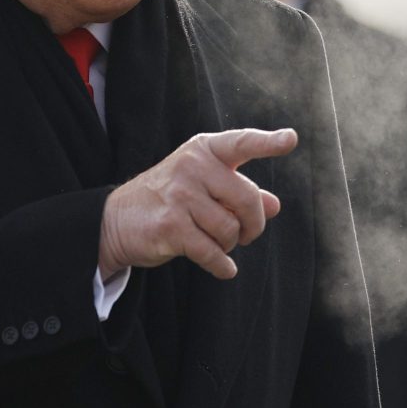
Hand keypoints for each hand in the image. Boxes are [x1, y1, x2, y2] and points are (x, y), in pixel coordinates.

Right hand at [99, 128, 297, 279]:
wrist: (115, 221)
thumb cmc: (167, 200)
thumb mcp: (202, 186)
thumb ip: (238, 192)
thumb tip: (275, 205)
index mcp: (202, 150)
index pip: (241, 142)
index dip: (268, 142)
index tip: (291, 138)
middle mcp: (191, 167)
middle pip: (247, 199)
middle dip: (253, 224)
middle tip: (246, 235)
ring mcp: (179, 195)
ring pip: (230, 230)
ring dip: (230, 245)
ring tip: (218, 244)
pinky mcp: (170, 226)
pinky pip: (212, 253)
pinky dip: (222, 266)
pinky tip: (224, 268)